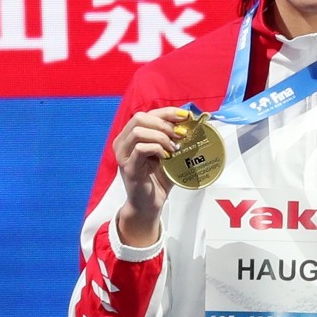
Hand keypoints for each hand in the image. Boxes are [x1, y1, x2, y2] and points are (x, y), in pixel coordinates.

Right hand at [112, 107, 190, 246]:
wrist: (149, 203)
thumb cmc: (158, 178)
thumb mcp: (169, 153)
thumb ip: (175, 138)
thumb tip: (193, 123)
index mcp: (131, 135)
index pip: (148, 114)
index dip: (167, 112)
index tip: (185, 116)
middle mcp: (123, 142)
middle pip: (140, 118)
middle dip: (164, 124)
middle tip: (180, 135)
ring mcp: (123, 154)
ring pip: (139, 131)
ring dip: (161, 136)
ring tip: (173, 148)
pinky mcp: (128, 167)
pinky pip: (140, 148)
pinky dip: (156, 148)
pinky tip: (166, 156)